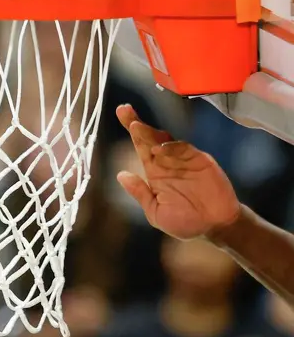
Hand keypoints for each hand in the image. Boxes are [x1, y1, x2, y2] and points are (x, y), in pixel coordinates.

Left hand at [115, 104, 240, 240]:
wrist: (216, 227)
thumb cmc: (185, 222)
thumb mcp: (156, 212)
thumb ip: (140, 193)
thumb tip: (120, 174)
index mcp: (155, 173)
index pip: (141, 147)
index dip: (133, 132)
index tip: (121, 114)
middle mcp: (168, 163)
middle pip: (150, 138)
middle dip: (137, 124)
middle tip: (123, 110)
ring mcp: (185, 160)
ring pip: (166, 140)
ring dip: (150, 133)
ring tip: (135, 127)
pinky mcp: (201, 162)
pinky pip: (185, 149)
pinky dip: (172, 147)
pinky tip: (158, 148)